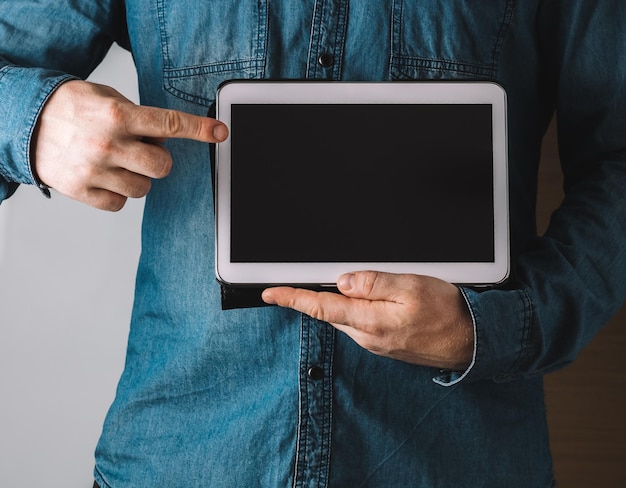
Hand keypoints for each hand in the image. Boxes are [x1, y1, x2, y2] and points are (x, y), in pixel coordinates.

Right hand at [32, 80, 227, 210]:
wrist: (24, 121)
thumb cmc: (71, 108)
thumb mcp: (107, 98)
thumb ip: (139, 117)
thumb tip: (166, 139)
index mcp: (118, 115)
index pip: (169, 124)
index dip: (199, 129)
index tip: (221, 132)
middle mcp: (108, 144)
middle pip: (162, 167)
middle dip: (160, 161)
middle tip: (143, 151)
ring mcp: (94, 170)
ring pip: (144, 189)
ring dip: (138, 177)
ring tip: (117, 162)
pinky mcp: (82, 191)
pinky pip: (120, 204)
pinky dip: (119, 194)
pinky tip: (105, 177)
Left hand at [262, 271, 473, 370]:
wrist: (468, 341)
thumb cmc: (445, 313)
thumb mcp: (412, 286)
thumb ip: (374, 283)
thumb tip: (344, 282)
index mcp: (370, 321)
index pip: (321, 307)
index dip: (293, 298)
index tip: (271, 293)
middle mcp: (367, 336)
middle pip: (329, 312)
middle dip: (313, 295)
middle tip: (300, 279)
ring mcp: (374, 342)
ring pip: (344, 317)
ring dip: (336, 301)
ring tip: (343, 285)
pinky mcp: (382, 343)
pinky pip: (358, 323)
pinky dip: (353, 309)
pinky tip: (366, 299)